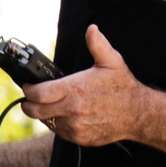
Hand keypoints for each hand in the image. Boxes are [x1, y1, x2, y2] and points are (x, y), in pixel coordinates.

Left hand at [18, 27, 151, 148]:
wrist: (137, 114)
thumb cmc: (123, 87)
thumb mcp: (112, 61)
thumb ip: (98, 44)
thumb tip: (91, 29)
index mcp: (75, 89)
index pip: (38, 94)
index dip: (28, 90)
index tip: (28, 85)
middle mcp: (72, 110)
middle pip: (36, 111)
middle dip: (28, 104)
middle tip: (30, 98)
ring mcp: (75, 126)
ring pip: (47, 122)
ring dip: (44, 113)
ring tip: (50, 104)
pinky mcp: (79, 138)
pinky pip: (59, 131)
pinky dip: (58, 123)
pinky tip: (65, 113)